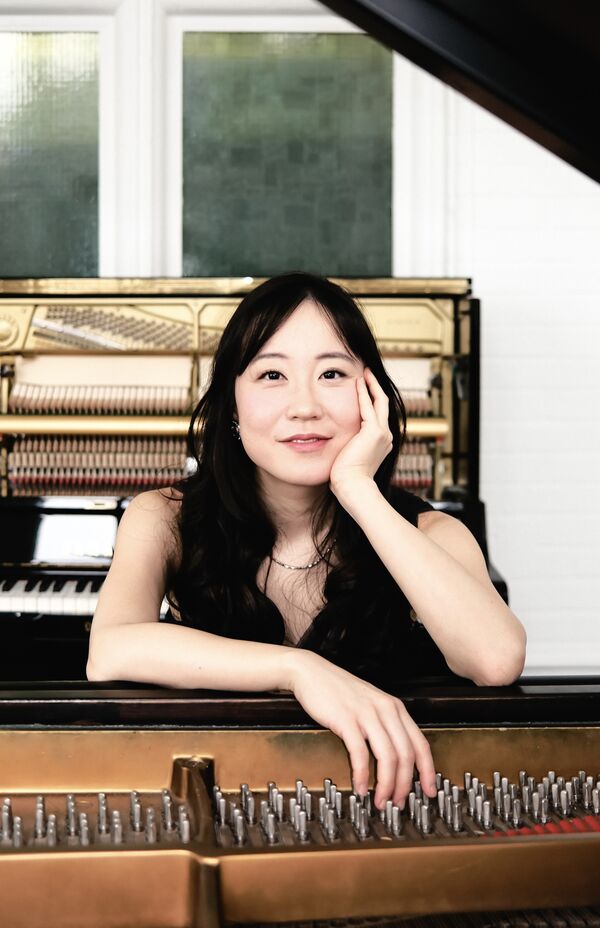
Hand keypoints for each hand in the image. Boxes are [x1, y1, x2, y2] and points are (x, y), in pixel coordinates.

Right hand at [287, 650, 436, 809]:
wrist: (311, 672)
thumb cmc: (339, 691)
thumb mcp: (371, 703)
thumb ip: (385, 725)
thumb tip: (396, 758)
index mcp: (394, 708)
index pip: (420, 744)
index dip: (428, 771)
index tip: (430, 790)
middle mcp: (385, 710)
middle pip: (406, 755)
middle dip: (404, 785)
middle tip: (398, 803)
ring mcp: (367, 714)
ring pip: (388, 757)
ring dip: (386, 785)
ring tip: (381, 801)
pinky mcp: (346, 719)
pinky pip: (360, 753)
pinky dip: (362, 775)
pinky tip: (360, 787)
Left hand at [329, 368, 392, 498]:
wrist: (353, 487)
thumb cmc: (346, 479)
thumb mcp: (349, 460)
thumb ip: (348, 450)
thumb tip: (337, 449)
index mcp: (381, 444)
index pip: (378, 417)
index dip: (372, 402)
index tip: (364, 391)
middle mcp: (386, 437)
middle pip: (383, 406)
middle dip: (375, 389)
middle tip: (367, 374)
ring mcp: (383, 433)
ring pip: (379, 402)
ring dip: (371, 386)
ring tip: (364, 373)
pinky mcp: (374, 431)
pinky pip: (368, 406)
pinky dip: (363, 393)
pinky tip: (358, 382)